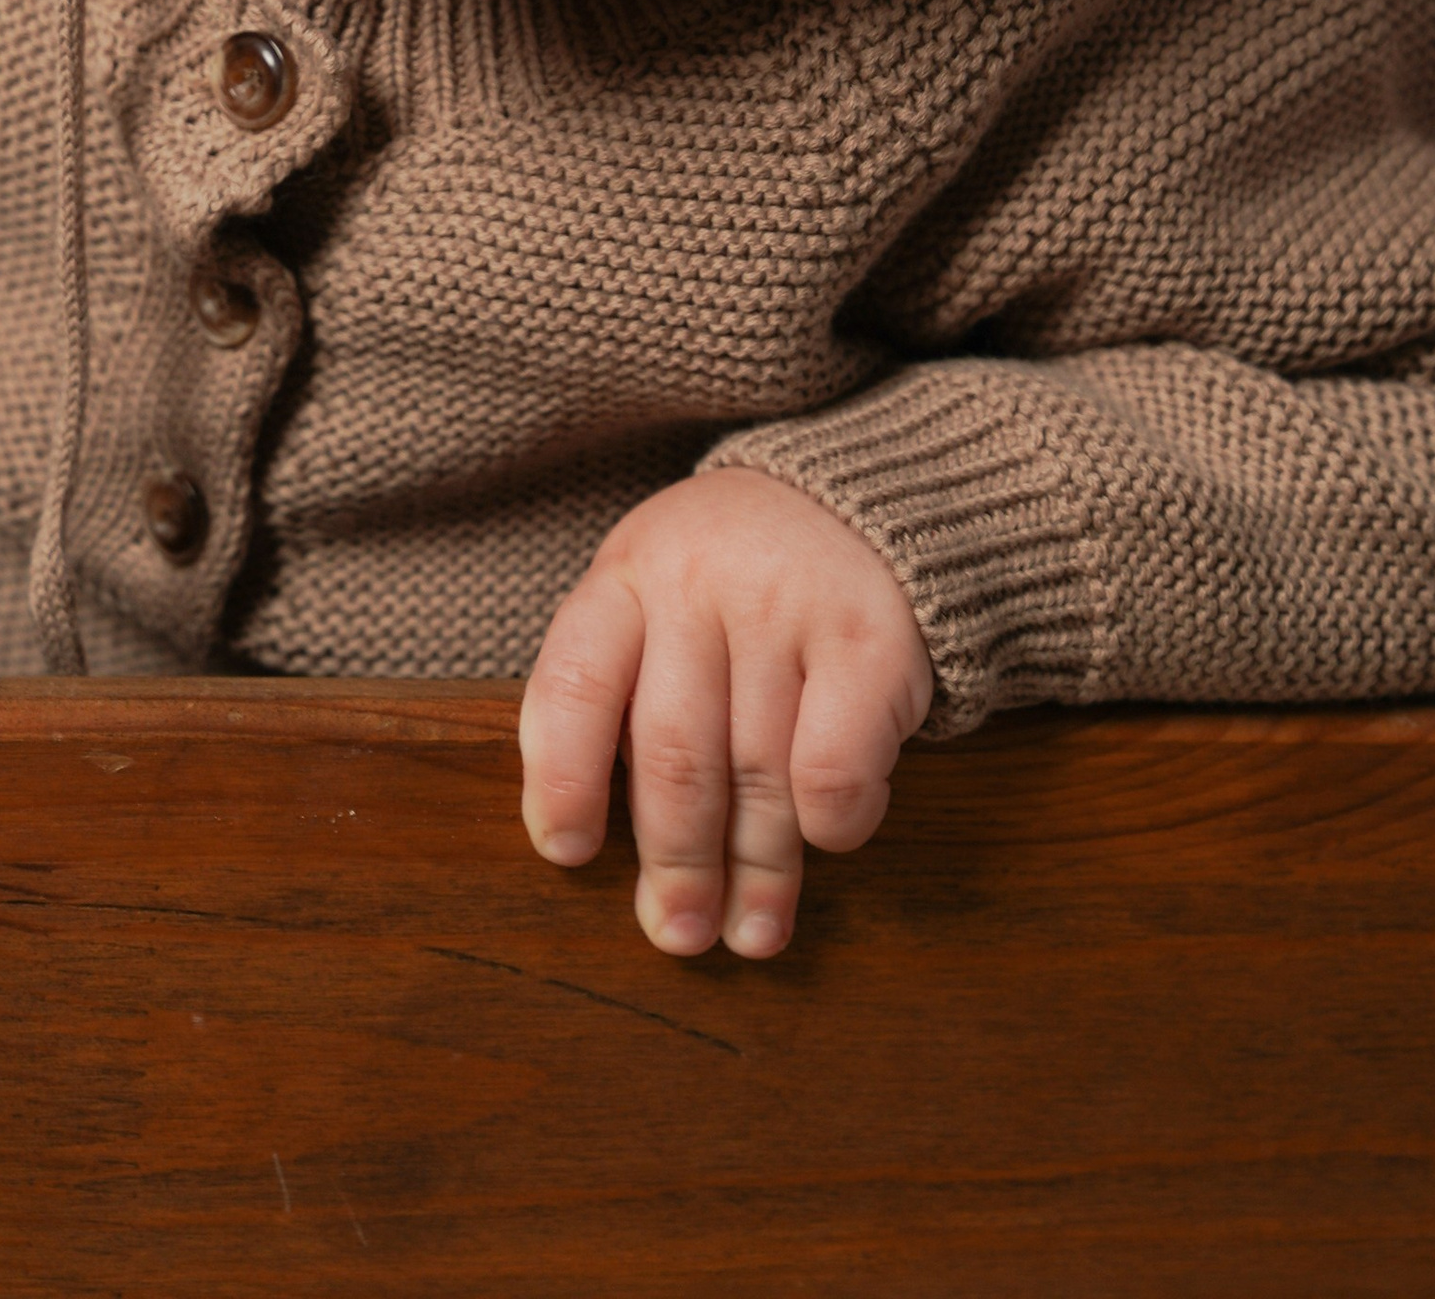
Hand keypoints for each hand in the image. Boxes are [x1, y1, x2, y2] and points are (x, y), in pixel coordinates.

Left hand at [518, 471, 931, 960]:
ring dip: (755, 871)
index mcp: (627, 575)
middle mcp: (698, 582)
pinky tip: (826, 844)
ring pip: (756, 772)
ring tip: (751, 932)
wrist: (859, 502)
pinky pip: (836, 764)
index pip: (573, 685)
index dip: (563, 781)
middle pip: (671, 751)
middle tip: (677, 933)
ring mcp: (786, 605)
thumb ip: (623, 693)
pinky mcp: (871, 637)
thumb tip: (586, 843)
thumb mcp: (656, 600)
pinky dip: (830, 823)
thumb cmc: (734, 583)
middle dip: (673, 861)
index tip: (565, 855)